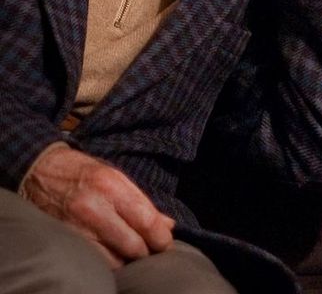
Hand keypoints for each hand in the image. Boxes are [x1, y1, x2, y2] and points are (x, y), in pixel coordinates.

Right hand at [22, 145, 174, 268]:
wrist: (39, 172)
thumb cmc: (83, 173)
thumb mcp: (115, 177)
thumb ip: (142, 202)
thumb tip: (168, 224)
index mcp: (112, 186)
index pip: (146, 220)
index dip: (161, 237)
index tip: (166, 242)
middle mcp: (95, 208)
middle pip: (133, 245)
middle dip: (147, 251)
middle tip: (151, 249)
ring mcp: (77, 228)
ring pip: (114, 260)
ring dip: (127, 260)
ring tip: (131, 253)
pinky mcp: (64, 242)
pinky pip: (94, 262)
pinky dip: (108, 263)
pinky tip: (113, 255)